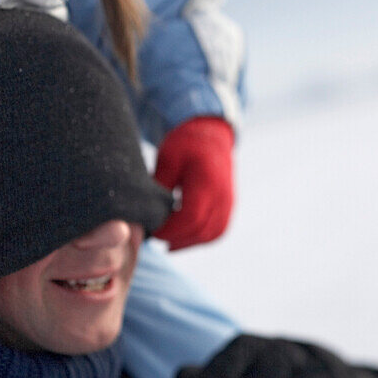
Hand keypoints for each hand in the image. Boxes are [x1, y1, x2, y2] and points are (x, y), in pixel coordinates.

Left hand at [152, 116, 234, 249]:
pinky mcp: (229, 205)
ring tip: (168, 242)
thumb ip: (161, 184)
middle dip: (178, 238)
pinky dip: (202, 238)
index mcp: (207, 182)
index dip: (171, 229)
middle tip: (156, 237)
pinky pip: (219, 230)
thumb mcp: (168, 158)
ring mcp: (229, 202)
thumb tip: (148, 210)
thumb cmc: (186, 144)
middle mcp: (223, 195)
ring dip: (190, 242)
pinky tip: (184, 238)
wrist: (210, 135)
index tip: (153, 231)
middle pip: (202, 230)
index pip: (191, 217)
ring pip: (212, 234)